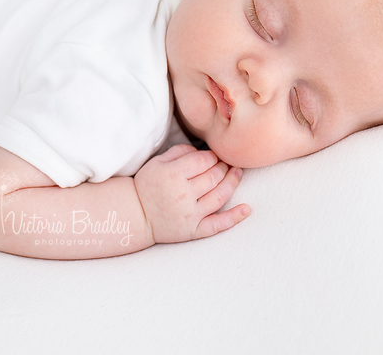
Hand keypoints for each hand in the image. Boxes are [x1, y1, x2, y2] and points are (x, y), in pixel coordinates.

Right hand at [134, 144, 250, 243]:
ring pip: (220, 196)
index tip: (212, 157)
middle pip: (214, 176)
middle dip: (222, 167)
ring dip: (232, 182)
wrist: (135, 215)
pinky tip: (247, 209)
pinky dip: (234, 217)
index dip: (212, 156)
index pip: (203, 160)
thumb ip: (180, 152)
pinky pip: (218, 224)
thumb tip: (202, 152)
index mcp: (172, 175)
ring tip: (237, 173)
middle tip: (224, 164)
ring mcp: (190, 214)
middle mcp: (183, 195)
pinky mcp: (194, 230)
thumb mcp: (157, 162)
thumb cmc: (147, 185)